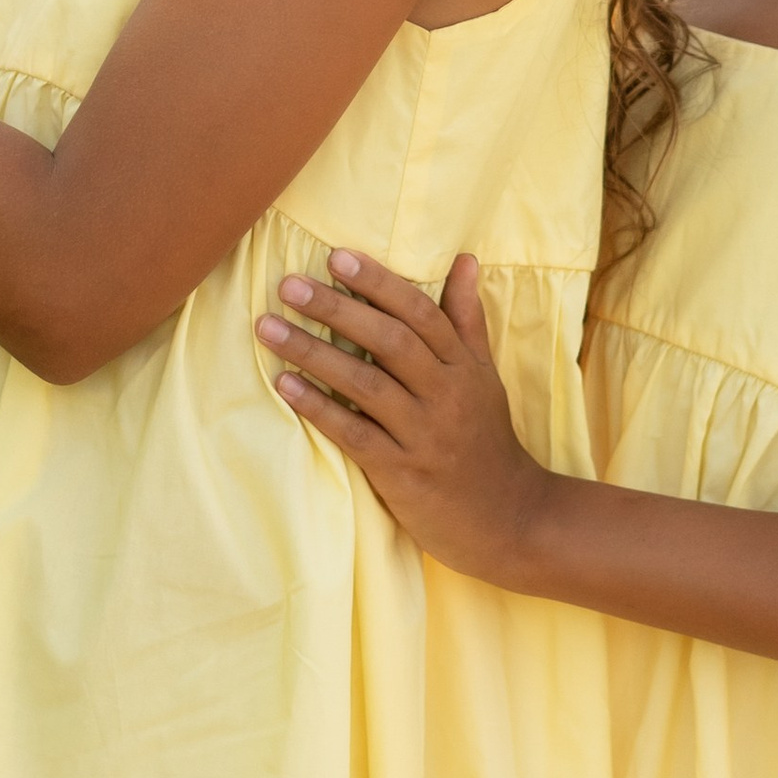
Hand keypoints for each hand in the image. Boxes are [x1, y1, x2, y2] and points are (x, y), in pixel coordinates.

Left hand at [258, 248, 547, 588]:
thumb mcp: (485, 376)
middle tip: (290, 285)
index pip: (420, 313)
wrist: (508, 520)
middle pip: (390, 341)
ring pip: (366, 384)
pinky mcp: (403, 473)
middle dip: (338, 309)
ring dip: (313, 352)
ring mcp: (424, 435)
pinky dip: (319, 408)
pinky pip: (354, 434)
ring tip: (269, 327)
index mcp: (463, 367)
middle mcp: (446, 395)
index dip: (379, 283)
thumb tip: (465, 259)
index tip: (337, 257)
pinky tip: (285, 385)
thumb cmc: (486, 439)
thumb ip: (467, 319)